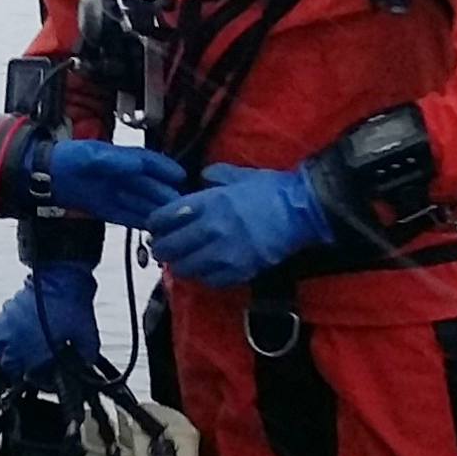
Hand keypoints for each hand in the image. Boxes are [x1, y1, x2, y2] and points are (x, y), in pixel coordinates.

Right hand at [0, 261, 101, 375]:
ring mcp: (6, 324)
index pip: (27, 376)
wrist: (62, 274)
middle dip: (20, 367)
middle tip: (34, 364)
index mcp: (31, 351)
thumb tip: (87, 361)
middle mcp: (13, 340)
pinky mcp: (6, 309)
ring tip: (23, 349)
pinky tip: (18, 331)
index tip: (46, 376)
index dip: (38, 379)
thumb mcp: (86, 333)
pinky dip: (5, 332)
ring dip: (9, 351)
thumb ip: (87, 354)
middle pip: (8, 365)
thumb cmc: (71, 303)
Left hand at [40, 139, 187, 225]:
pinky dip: (138, 220)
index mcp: (119, 159)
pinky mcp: (103, 207)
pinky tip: (151, 227)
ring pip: (140, 202)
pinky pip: (126, 215)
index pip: (149, 163)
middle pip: (148, 186)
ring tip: (173, 221)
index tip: (181, 176)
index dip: (166, 169)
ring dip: (155, 211)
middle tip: (183, 206)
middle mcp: (119, 175)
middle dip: (165, 195)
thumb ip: (115, 160)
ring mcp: (112, 192)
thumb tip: (138, 165)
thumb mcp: (90, 156)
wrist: (43, 175)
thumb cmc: (66, 159)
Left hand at [145, 162, 328, 288]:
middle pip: (168, 246)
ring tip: (182, 261)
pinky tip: (204, 270)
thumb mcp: (239, 175)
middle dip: (161, 247)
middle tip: (163, 247)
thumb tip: (202, 178)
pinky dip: (202, 277)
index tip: (156, 226)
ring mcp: (224, 252)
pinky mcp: (238, 270)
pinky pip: (208, 280)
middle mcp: (211, 228)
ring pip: (184, 267)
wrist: (301, 212)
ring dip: (179, 265)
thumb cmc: (272, 191)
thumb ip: (215, 176)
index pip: (165, 217)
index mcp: (208, 202)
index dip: (155, 224)